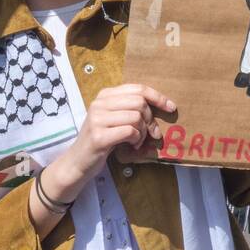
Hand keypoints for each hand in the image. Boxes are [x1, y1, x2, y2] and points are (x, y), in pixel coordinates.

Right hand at [55, 83, 174, 182]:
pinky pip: (130, 131)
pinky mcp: (99, 136)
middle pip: (139, 102)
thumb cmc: (103, 140)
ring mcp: (97, 119)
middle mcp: (99, 103)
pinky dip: (136, 140)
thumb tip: (166, 106)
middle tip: (150, 134)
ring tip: (137, 141)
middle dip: (150, 120)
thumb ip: (133, 109)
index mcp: (105, 95)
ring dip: (143, 132)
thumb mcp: (116, 120)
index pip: (138, 88)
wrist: (78, 161)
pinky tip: (131, 146)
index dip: (157, 97)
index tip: (171, 107)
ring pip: (136, 117)